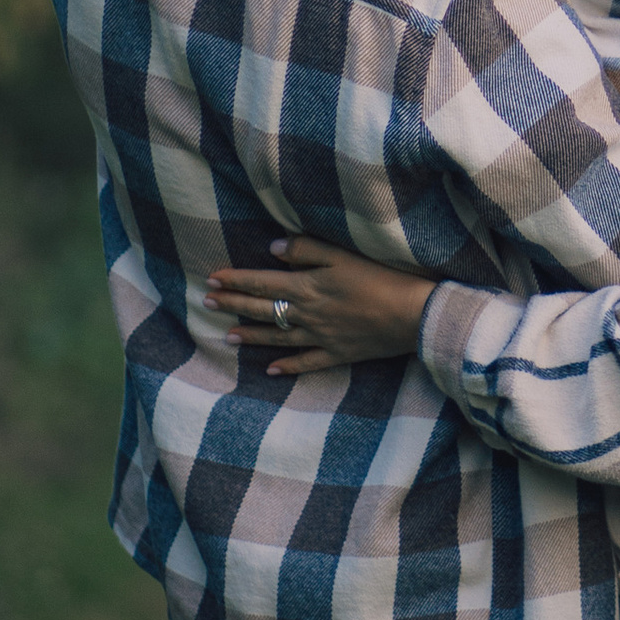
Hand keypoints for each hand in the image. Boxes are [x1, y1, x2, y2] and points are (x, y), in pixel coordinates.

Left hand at [205, 235, 429, 374]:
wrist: (411, 315)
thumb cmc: (381, 278)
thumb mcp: (344, 255)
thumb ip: (308, 250)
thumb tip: (274, 248)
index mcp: (307, 286)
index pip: (262, 281)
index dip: (236, 280)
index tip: (212, 279)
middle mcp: (307, 314)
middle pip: (262, 308)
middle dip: (233, 304)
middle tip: (207, 302)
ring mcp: (320, 337)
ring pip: (277, 337)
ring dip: (251, 336)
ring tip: (228, 336)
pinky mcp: (337, 353)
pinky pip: (306, 362)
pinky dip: (288, 366)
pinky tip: (272, 370)